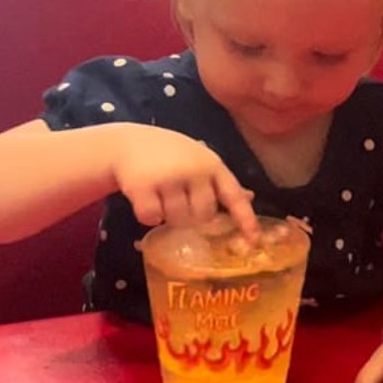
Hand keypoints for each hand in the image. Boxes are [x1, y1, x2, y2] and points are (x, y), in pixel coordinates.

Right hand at [110, 124, 256, 234]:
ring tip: (161, 196)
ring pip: (178, 220)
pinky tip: (145, 199)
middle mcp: (194, 171)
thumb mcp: (199, 160)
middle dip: (192, 215)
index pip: (233, 196)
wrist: (129, 142)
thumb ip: (219, 180)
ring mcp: (169, 178)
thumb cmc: (170, 154)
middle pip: (204, 215)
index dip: (245, 219)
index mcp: (212, 165)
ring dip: (168, 216)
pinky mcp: (144, 186)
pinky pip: (152, 219)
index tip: (253, 240)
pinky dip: (148, 216)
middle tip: (178, 200)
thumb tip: (249, 197)